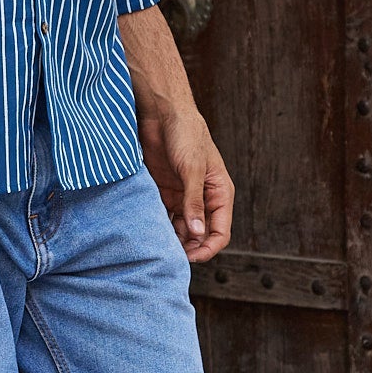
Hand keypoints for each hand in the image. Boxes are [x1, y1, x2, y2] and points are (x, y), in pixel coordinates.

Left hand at [138, 100, 233, 262]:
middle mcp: (203, 198)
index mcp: (219, 193)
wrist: (162, 114)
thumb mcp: (191, 169)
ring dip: (174, 239)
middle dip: (189, 247)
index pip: (220, 231)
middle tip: (171, 256)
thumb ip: (194, 202)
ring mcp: (184, 196)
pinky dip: (161, 226)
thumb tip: (198, 233)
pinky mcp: (166, 192)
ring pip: (182, 229)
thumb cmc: (186, 135)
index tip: (191, 258)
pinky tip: (151, 233)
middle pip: (200, 234)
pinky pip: (166, 217)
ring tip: (160, 247)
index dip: (208, 248)